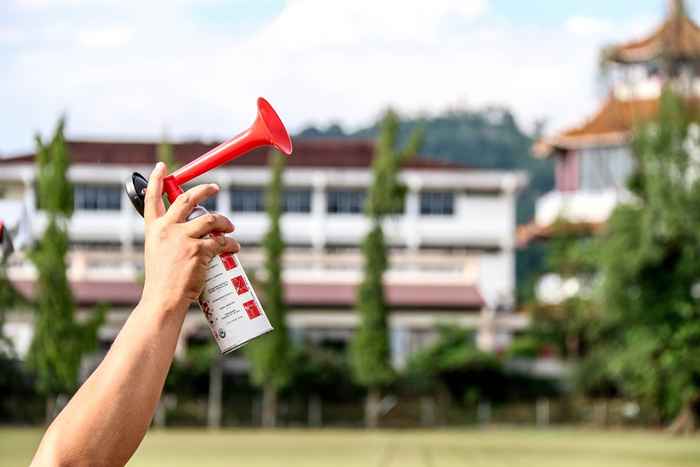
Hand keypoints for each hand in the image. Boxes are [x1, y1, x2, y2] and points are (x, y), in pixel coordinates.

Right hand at [140, 162, 239, 313]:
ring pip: (211, 219)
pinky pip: (221, 241)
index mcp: (153, 230)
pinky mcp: (199, 250)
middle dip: (204, 190)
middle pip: (187, 199)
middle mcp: (167, 229)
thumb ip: (170, 239)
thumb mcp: (157, 253)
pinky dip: (231, 244)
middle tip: (215, 187)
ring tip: (230, 228)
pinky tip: (234, 247)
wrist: (163, 300)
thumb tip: (192, 231)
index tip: (162, 166)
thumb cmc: (162, 281)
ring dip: (225, 222)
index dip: (157, 180)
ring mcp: (183, 238)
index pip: (152, 199)